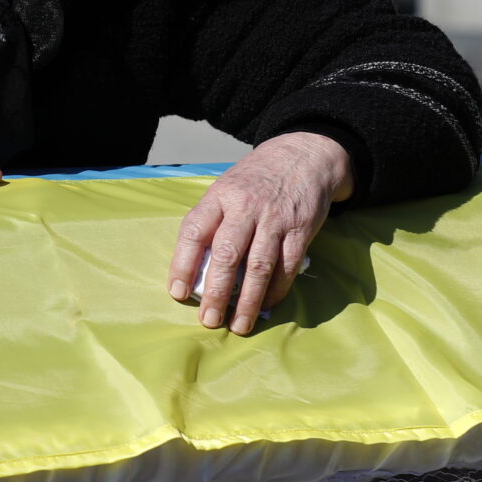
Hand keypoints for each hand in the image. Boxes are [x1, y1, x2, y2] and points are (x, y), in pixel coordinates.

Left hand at [166, 132, 353, 334]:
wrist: (304, 155)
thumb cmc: (256, 179)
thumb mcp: (226, 188)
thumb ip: (212, 221)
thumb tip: (195, 268)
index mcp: (220, 196)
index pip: (194, 230)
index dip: (182, 263)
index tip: (177, 292)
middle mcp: (246, 207)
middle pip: (226, 254)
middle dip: (215, 292)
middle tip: (208, 319)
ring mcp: (275, 219)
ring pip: (258, 267)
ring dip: (246, 301)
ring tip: (237, 325)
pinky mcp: (300, 230)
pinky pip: (287, 267)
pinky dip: (275, 291)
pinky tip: (265, 306)